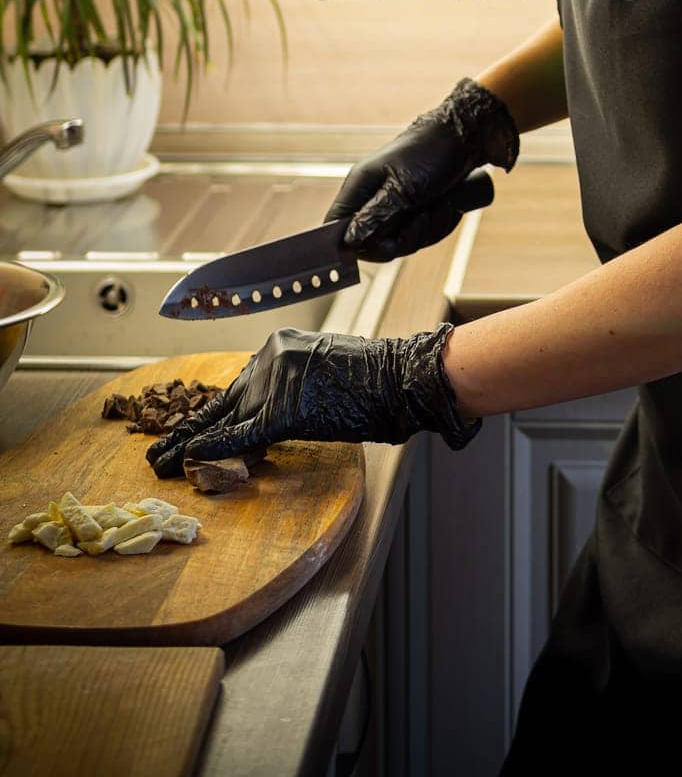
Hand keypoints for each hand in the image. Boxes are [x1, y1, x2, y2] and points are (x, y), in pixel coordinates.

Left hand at [145, 324, 479, 478]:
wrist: (398, 377)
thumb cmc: (373, 379)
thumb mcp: (322, 371)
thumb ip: (290, 389)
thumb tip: (263, 425)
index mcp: (280, 346)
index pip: (238, 385)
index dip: (210, 413)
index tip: (186, 429)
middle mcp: (271, 358)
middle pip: (221, 400)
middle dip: (187, 429)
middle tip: (156, 449)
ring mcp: (276, 382)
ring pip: (222, 418)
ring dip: (188, 444)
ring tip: (160, 462)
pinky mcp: (284, 410)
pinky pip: (241, 434)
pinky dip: (213, 448)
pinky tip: (189, 459)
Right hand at [323, 77, 518, 260]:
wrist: (466, 138)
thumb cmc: (431, 151)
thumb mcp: (403, 187)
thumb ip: (375, 215)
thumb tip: (349, 241)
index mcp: (359, 186)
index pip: (335, 227)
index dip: (355, 244)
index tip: (386, 244)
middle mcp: (372, 199)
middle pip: (373, 243)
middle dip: (405, 237)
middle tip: (423, 216)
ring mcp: (394, 206)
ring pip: (401, 242)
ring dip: (427, 229)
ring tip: (440, 204)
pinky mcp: (414, 210)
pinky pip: (420, 235)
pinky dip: (437, 224)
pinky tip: (447, 205)